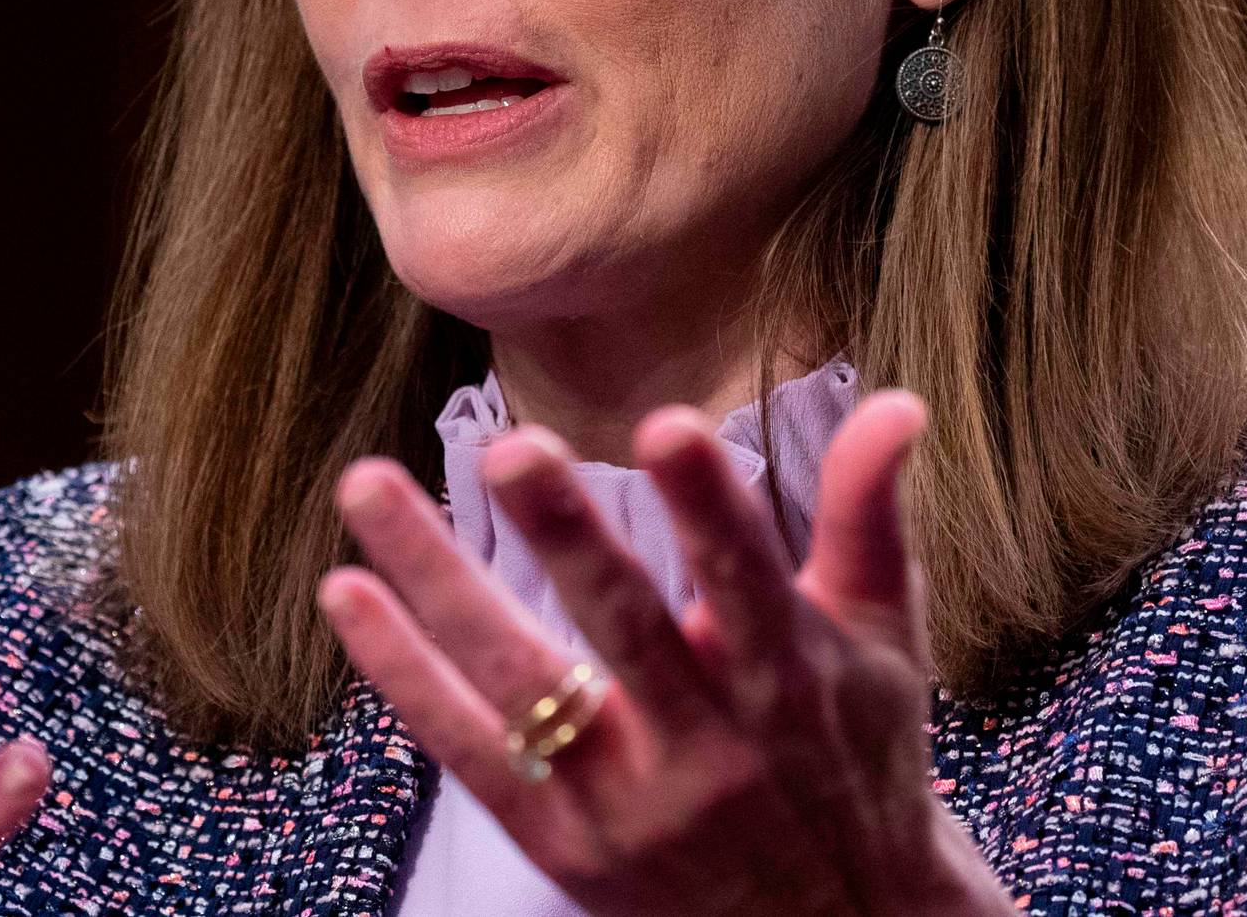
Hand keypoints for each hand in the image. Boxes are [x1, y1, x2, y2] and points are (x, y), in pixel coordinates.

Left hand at [316, 389, 1013, 916]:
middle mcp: (706, 743)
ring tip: (367, 483)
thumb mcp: (880, 639)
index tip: (667, 424)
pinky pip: (466, 752)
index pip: (747, 579)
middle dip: (569, 537)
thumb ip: (870, 517)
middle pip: (625, 629)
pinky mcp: (562, 844)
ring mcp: (625, 800)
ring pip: (518, 682)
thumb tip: (899, 400)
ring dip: (436, 583)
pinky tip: (347, 591)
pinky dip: (403, 674)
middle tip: (509, 448)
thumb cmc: (858, 756)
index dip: (709, 508)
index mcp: (787, 678)